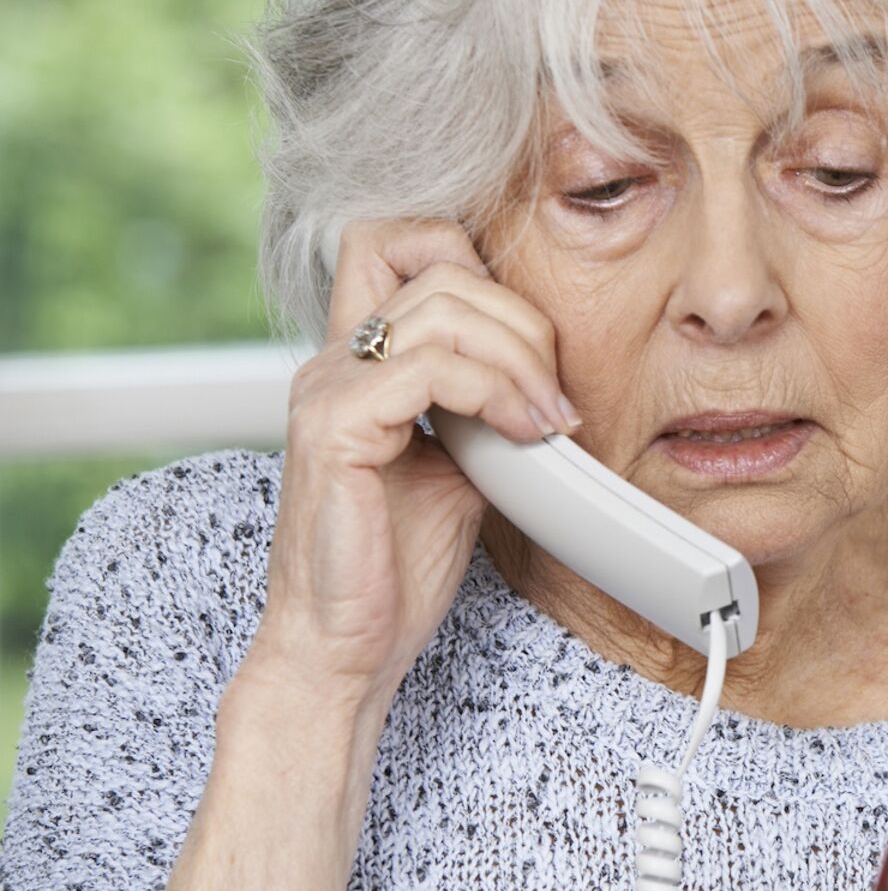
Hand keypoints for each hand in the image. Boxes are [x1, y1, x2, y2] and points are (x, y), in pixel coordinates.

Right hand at [251, 218, 578, 705]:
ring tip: (549, 422)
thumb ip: (484, 408)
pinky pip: (430, 368)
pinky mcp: (335, 429)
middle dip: (523, 321)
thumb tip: (548, 381)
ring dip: (521, 359)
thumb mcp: (461, 468)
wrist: (346, 650)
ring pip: (444, 307)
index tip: (531, 351)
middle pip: (440, 264)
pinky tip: (523, 436)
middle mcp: (334, 363)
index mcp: (358, 363)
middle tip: (557, 398)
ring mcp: (327, 389)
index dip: (476, 265)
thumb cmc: (395, 570)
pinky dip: (495, 392)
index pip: (397, 241)